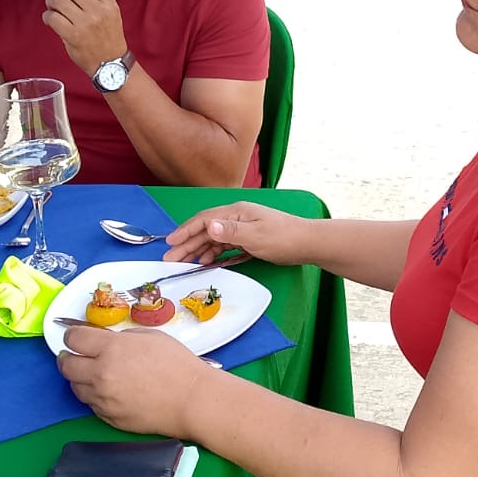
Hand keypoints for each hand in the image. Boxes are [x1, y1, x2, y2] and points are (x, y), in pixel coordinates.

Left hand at [42, 0, 127, 75]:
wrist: (110, 63)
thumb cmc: (107, 37)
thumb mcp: (110, 13)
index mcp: (108, 3)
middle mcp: (98, 11)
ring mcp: (85, 23)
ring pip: (59, 0)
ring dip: (50, 0)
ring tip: (51, 5)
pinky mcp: (72, 36)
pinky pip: (52, 17)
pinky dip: (47, 16)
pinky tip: (50, 19)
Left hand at [58, 326, 213, 436]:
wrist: (190, 400)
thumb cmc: (177, 365)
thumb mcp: (150, 337)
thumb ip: (122, 338)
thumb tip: (105, 341)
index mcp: (111, 349)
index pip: (74, 339)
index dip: (72, 335)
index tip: (74, 336)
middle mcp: (101, 374)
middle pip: (66, 365)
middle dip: (67, 357)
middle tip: (74, 354)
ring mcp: (103, 399)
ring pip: (75, 387)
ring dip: (79, 378)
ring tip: (92, 373)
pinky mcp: (108, 417)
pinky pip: (91, 404)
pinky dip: (94, 396)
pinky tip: (107, 390)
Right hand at [163, 201, 313, 265]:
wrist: (307, 243)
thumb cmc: (283, 238)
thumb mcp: (255, 236)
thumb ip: (230, 232)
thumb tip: (208, 226)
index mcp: (236, 213)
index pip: (204, 220)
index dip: (185, 231)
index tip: (170, 242)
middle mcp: (237, 218)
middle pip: (206, 230)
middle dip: (187, 244)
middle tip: (170, 259)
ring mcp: (243, 229)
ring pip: (214, 239)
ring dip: (198, 250)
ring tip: (184, 263)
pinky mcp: (249, 240)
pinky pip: (225, 246)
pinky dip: (213, 254)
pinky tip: (206, 262)